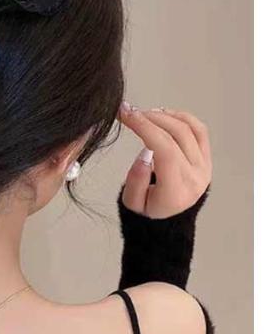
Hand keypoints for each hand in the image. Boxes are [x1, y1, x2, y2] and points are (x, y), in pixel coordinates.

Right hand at [118, 102, 211, 217]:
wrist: (169, 221)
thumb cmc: (148, 213)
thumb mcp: (132, 204)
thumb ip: (135, 181)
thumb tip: (144, 154)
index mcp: (176, 191)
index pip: (164, 150)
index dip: (144, 127)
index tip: (126, 115)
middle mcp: (195, 177)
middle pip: (177, 135)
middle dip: (150, 118)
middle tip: (129, 111)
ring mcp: (204, 167)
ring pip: (190, 129)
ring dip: (165, 116)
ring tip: (144, 114)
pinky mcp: (206, 159)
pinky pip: (200, 131)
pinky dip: (182, 118)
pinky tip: (164, 115)